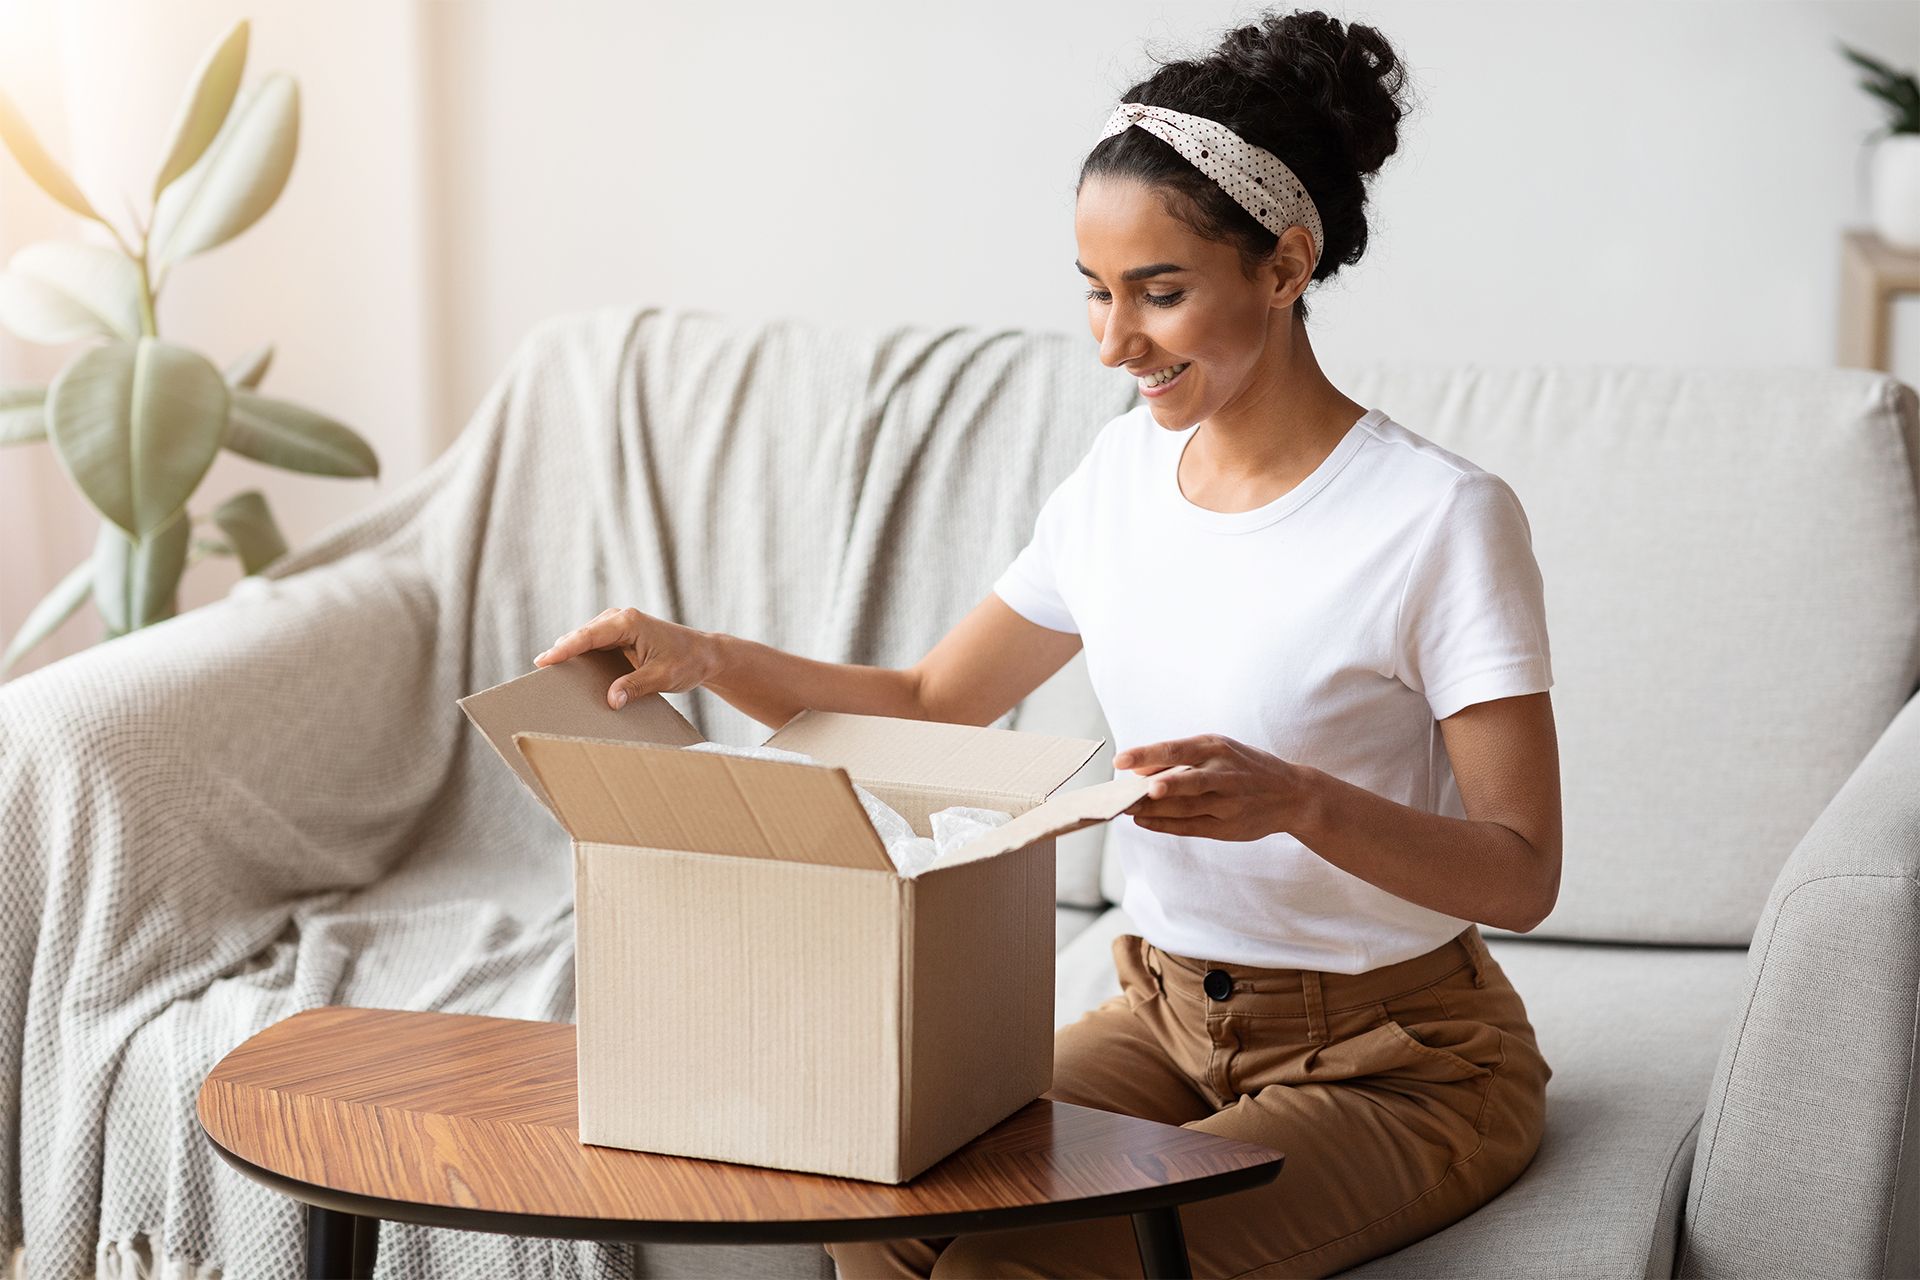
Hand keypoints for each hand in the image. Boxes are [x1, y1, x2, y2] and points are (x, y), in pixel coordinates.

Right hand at [533, 607, 720, 709]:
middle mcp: (620, 619)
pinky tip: (572, 675)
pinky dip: (582, 658)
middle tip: (539, 674)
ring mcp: (618, 627)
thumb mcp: (663, 677)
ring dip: (570, 656)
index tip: (544, 661)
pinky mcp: (619, 637)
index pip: (588, 636)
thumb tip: (611, 701)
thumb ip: (636, 686)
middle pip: (581, 636)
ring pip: (585, 640)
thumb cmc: (688, 661)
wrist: (705, 654)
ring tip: (550, 676)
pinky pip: (593, 647)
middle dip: (561, 652)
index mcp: (629, 622)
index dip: (564, 649)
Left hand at [1115, 734, 1316, 840]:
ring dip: (1152, 810)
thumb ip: (1179, 758)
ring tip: (1125, 808)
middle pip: (1185, 780)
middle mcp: (1224, 773)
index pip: (1177, 749)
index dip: (1147, 755)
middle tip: (1126, 792)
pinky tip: (1144, 822)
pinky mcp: (1228, 826)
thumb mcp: (1218, 751)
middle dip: (1155, 787)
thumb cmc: (1244, 768)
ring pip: (1185, 807)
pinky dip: (1165, 825)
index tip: (1120, 761)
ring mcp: (1228, 802)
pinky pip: (1191, 826)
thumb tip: (1137, 769)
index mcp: (1217, 747)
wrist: (1292, 795)